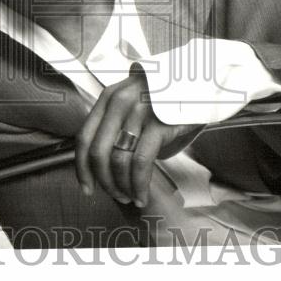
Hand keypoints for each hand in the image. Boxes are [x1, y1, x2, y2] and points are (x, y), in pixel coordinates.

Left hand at [75, 63, 202, 207]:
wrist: (198, 83)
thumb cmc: (164, 100)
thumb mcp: (133, 103)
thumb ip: (116, 126)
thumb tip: (104, 166)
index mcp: (108, 99)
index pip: (84, 138)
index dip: (82, 168)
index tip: (87, 188)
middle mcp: (118, 103)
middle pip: (98, 152)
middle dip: (104, 182)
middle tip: (116, 196)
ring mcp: (138, 112)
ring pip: (118, 160)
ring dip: (122, 186)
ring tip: (131, 197)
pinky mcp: (159, 123)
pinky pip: (141, 162)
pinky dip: (139, 184)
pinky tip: (142, 194)